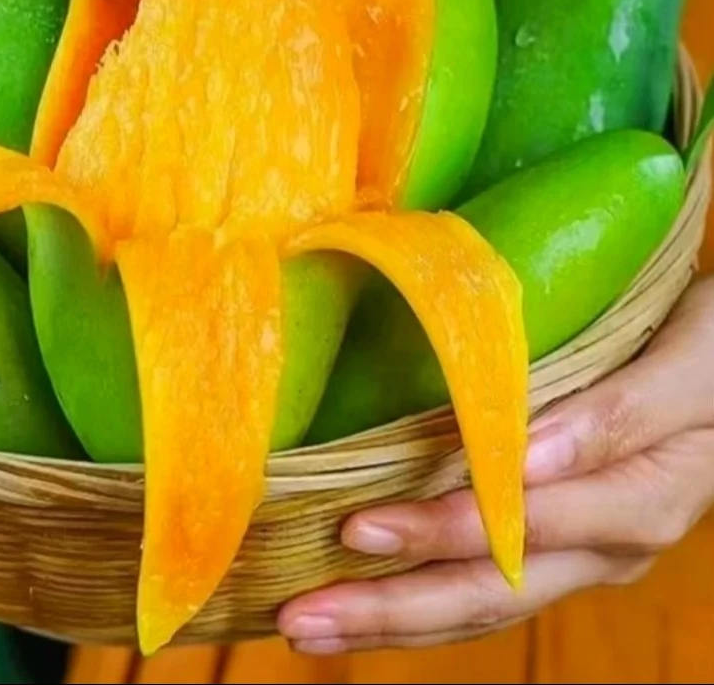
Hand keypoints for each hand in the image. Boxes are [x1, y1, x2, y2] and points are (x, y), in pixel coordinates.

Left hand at [278, 274, 713, 654]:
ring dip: (393, 617)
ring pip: (482, 601)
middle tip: (299, 618)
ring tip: (310, 624)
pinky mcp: (563, 537)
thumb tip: (527, 456)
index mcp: (637, 500)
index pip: (521, 530)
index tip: (355, 530)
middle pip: (490, 591)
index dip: (438, 532)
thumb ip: (617, 414)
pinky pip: (490, 581)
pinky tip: (367, 593)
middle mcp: (606, 545)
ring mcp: (581, 549)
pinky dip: (423, 593)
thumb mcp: (688, 366)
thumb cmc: (713, 348)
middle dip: (391, 611)